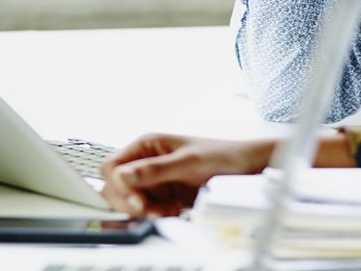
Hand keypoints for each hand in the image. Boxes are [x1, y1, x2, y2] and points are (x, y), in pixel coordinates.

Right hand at [99, 134, 275, 217]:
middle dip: (131, 202)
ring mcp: (155, 180)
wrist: (247, 169)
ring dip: (145, 211)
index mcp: (147, 145)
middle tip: (151, 210)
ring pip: (131, 201)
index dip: (119, 185)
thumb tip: (124, 175)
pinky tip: (173, 213)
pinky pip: (148, 210)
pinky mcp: (164, 196)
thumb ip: (155, 169)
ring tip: (166, 212)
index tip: (138, 199)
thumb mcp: (187, 162)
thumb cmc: (222, 155)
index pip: (113, 166)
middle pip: (116, 187)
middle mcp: (147, 161)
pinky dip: (157, 215)